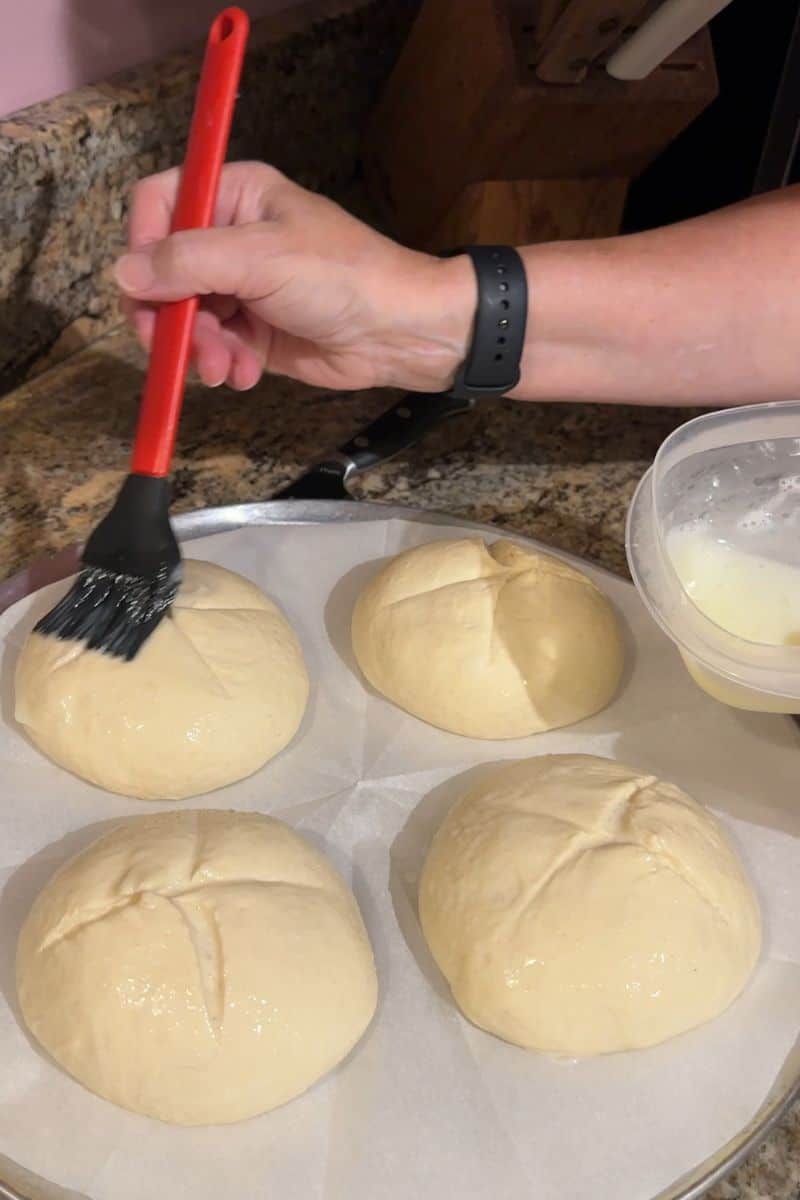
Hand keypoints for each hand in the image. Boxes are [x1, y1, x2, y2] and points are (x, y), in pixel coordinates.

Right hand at [115, 161, 473, 391]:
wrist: (399, 332)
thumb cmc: (342, 277)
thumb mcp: (261, 259)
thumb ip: (188, 262)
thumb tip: (121, 273)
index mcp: (235, 196)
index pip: (158, 205)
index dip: (143, 247)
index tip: (146, 288)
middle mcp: (231, 238)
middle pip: (162, 271)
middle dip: (168, 316)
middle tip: (172, 349)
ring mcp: (241, 288)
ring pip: (184, 317)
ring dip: (197, 349)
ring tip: (224, 369)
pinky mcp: (253, 332)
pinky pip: (213, 348)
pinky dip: (222, 365)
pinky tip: (246, 375)